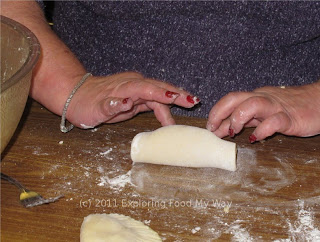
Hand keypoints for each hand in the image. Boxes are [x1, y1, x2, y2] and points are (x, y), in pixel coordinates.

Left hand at [67, 72, 199, 127]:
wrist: (77, 96)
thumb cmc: (85, 104)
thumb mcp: (94, 109)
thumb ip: (111, 106)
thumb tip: (126, 102)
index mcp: (125, 87)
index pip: (148, 89)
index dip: (164, 93)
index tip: (178, 98)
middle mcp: (133, 85)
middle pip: (159, 88)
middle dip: (177, 94)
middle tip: (194, 101)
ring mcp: (135, 89)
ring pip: (158, 92)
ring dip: (175, 97)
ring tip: (191, 103)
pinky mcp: (136, 95)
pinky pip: (154, 98)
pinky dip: (166, 102)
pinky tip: (175, 104)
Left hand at [206, 82, 319, 141]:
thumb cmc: (290, 108)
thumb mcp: (262, 113)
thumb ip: (243, 120)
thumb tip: (221, 129)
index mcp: (255, 97)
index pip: (230, 100)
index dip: (216, 112)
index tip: (208, 127)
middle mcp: (262, 99)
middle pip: (235, 98)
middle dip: (219, 113)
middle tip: (213, 129)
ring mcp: (276, 107)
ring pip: (252, 104)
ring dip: (237, 118)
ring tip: (233, 132)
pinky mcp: (291, 118)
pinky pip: (275, 121)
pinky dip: (262, 130)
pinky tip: (256, 138)